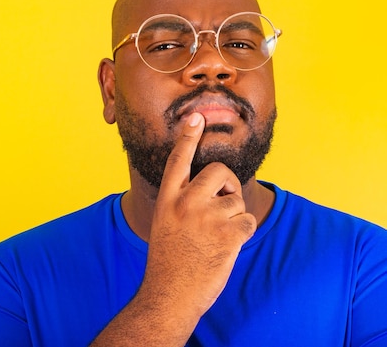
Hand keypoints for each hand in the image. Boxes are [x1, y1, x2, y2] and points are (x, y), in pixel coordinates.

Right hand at [143, 111, 256, 314]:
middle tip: (226, 200)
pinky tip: (227, 246)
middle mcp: (185, 203)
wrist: (169, 296)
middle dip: (228, 183)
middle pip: (218, 171)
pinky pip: (247, 220)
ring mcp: (206, 217)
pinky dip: (242, 232)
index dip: (187, 137)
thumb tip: (214, 191)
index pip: (178, 160)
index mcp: (168, 200)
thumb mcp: (166, 225)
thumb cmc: (168, 263)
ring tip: (217, 238)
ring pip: (236, 200)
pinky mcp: (227, 234)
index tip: (195, 117)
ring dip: (234, 217)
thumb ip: (183, 204)